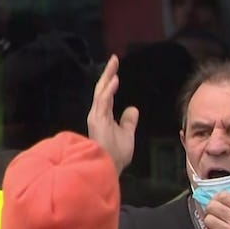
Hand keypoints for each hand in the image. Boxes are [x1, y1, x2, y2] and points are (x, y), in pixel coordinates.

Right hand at [87, 55, 138, 173]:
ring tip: (114, 65)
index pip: (107, 95)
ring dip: (108, 78)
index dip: (111, 82)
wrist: (107, 169)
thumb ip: (128, 121)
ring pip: (101, 92)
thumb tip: (133, 109)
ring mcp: (96, 117)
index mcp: (104, 116)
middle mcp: (98, 114)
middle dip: (108, 74)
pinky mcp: (97, 121)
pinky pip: (103, 102)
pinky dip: (109, 91)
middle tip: (115, 59)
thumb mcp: (126, 134)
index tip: (117, 71)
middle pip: (102, 89)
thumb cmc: (115, 156)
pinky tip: (114, 80)